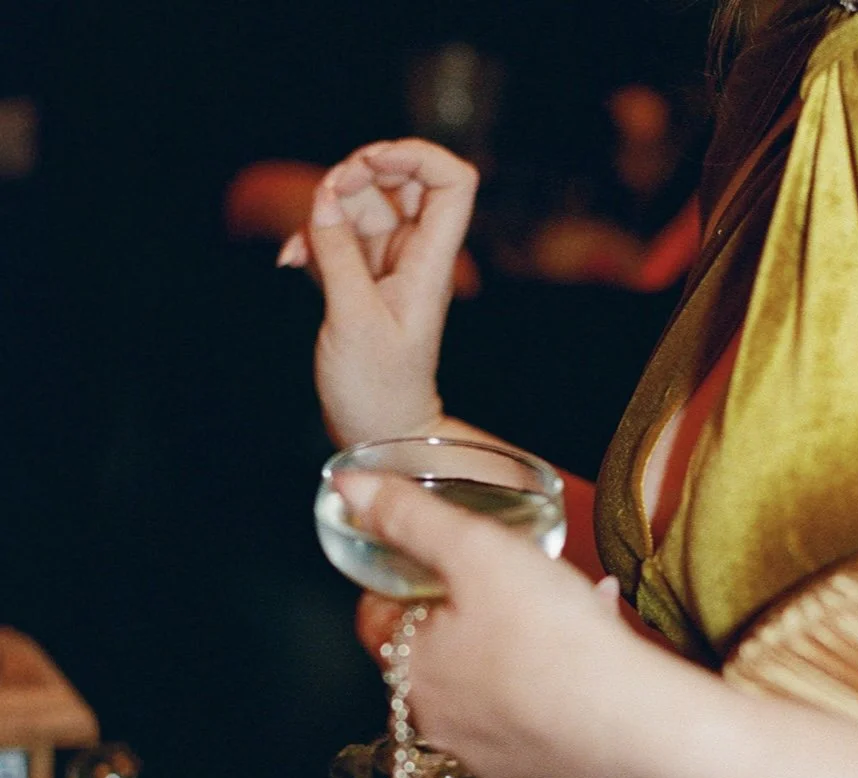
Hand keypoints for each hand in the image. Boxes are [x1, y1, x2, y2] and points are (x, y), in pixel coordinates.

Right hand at [278, 140, 478, 445]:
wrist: (378, 430)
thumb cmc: (378, 389)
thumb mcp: (353, 319)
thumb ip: (339, 254)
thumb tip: (326, 199)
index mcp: (430, 263)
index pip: (452, 183)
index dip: (418, 156)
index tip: (373, 162)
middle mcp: (414, 257)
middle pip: (401, 181)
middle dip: (360, 174)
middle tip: (327, 197)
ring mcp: (389, 265)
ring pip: (364, 205)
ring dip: (328, 209)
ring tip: (303, 243)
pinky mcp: (362, 278)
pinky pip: (341, 236)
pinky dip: (316, 238)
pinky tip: (293, 260)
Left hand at [338, 473, 656, 777]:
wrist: (632, 727)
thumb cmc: (552, 642)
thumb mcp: (474, 548)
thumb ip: (407, 515)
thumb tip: (349, 487)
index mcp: (408, 670)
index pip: (375, 618)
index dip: (402, 578)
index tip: (434, 559)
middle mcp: (437, 720)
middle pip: (436, 649)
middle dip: (470, 606)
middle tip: (508, 576)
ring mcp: (487, 751)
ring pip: (489, 677)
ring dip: (519, 635)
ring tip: (567, 600)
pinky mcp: (536, 767)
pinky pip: (532, 707)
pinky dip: (552, 672)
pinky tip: (593, 639)